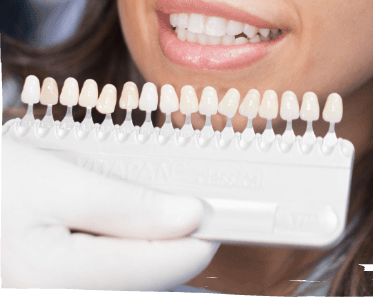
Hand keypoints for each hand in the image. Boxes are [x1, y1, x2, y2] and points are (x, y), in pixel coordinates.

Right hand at [1, 136, 218, 289]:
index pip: (157, 267)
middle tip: (187, 203)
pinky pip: (103, 280)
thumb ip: (126, 205)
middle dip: (172, 243)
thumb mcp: (59, 181)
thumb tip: (190, 216)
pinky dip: (123, 254)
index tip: (223, 212)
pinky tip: (121, 229)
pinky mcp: (53, 289)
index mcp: (53, 278)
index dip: (198, 238)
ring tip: (154, 211)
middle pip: (143, 281)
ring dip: (146, 248)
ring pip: (125, 283)